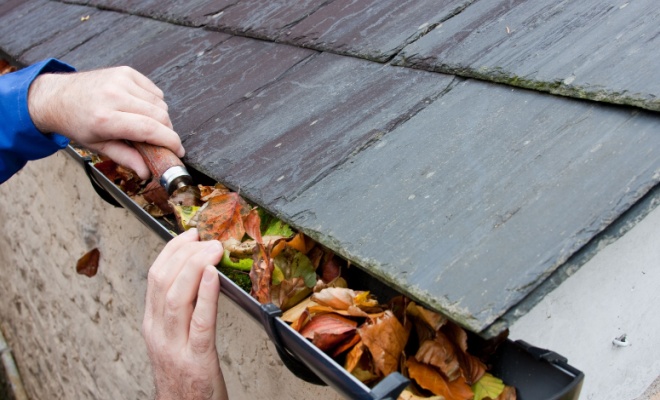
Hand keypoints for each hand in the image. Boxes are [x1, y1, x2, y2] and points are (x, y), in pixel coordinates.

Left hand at [27, 66, 183, 178]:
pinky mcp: (126, 72)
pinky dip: (154, 102)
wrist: (57, 96)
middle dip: (167, 132)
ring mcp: (120, 80)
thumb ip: (125, 158)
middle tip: (161, 141)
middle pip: (160, 116)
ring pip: (160, 103)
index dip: (170, 141)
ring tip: (145, 124)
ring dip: (160, 117)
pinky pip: (154, 90)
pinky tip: (140, 109)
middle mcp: (113, 96)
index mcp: (105, 118)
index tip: (178, 151)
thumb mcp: (98, 146)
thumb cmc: (77, 123)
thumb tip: (147, 173)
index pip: (150, 129)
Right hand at [142, 228, 227, 399]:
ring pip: (177, 297)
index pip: (155, 277)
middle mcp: (158, 332)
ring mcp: (175, 346)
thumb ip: (181, 311)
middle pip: (163, 282)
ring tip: (212, 249)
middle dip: (184, 253)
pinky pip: (200, 322)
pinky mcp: (197, 360)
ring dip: (196, 267)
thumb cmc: (184, 377)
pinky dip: (207, 295)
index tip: (190, 235)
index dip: (172, 250)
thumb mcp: (174, 339)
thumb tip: (200, 276)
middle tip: (205, 239)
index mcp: (153, 325)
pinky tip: (215, 277)